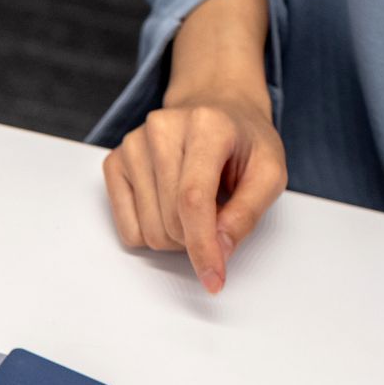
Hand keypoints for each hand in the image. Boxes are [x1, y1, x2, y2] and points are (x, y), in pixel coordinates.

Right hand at [101, 0, 283, 293]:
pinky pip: (127, 229)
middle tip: (216, 215)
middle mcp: (160, 130)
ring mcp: (131, 145)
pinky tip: (167, 205)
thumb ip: (248, 212)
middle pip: (170, 223)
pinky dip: (151, 230)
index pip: (192, 200)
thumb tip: (219, 250)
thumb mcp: (270, 171)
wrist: (214, 105)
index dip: (203, 246)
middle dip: (196, 238)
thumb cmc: (242, 141)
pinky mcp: (114, 162)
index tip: (213, 279)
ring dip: (175, 236)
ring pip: (148, 232)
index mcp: (205, 126)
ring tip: (194, 207)